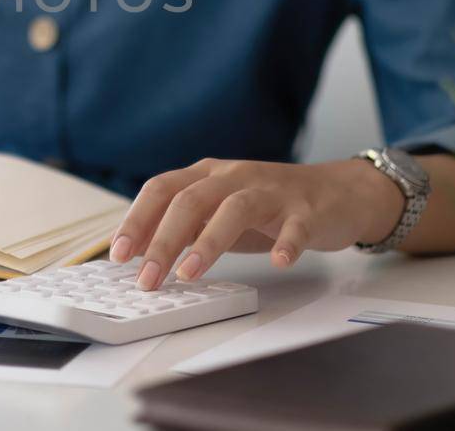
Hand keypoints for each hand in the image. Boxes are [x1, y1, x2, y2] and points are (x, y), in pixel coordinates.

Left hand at [110, 158, 403, 288]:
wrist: (336, 191)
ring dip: (209, 242)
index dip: (137, 220)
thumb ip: (185, 227)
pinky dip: (287, 244)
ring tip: (190, 274)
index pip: (161, 189)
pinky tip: (279, 263)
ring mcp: (272, 191)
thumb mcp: (219, 212)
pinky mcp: (307, 209)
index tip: (117, 255)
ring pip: (235, 208)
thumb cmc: (269, 206)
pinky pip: (296, 225)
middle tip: (147, 279)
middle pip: (190, 200)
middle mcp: (234, 177)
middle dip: (163, 240)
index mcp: (207, 176)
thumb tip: (139, 254)